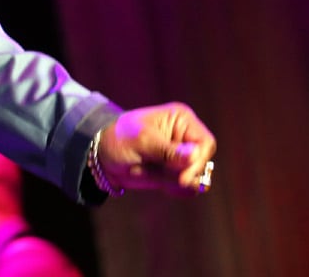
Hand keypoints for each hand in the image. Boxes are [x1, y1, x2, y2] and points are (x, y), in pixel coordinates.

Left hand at [97, 102, 216, 196]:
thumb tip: (195, 155)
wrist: (102, 156)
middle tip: (155, 171)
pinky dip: (172, 188)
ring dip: (172, 181)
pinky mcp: (177, 172)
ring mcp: (182, 156)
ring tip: (148, 170)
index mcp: (181, 119)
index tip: (181, 177)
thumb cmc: (120, 139)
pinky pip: (187, 188)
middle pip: (202, 163)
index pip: (205, 143)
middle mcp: (186, 136)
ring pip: (195, 178)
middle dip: (181, 173)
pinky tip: (154, 178)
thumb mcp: (142, 142)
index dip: (197, 162)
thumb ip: (169, 151)